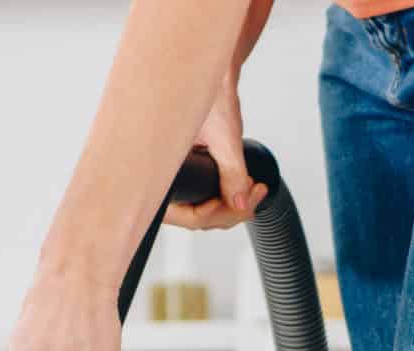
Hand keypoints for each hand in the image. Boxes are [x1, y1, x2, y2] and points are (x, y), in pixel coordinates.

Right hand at [164, 77, 266, 231]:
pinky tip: (245, 186)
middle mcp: (164, 176)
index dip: (212, 214)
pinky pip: (206, 195)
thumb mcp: (224, 136)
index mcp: (158, 169)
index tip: (235, 201)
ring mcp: (177, 175)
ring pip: (203, 208)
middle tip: (254, 196)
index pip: (184, 215)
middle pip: (196, 216)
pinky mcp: (189, 171)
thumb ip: (232, 172)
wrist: (212, 71)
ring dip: (232, 204)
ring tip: (254, 190)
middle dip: (230, 210)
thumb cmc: (206, 90)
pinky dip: (228, 194)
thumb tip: (240, 204)